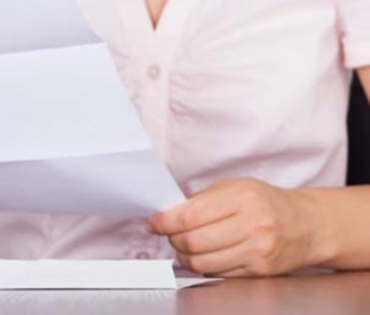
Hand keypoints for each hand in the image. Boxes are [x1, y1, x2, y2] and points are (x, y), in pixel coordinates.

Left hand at [148, 178, 331, 276]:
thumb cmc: (265, 202)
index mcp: (242, 197)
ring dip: (185, 256)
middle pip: (193, 241)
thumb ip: (201, 200)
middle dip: (173, 239)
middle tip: (169, 234)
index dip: (165, 221)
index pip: (190, 215)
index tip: (154, 222)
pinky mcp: (260, 271)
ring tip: (185, 245)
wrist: (307, 224)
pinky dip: (204, 266)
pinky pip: (218, 274)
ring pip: (203, 263)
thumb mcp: (234, 188)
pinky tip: (205, 255)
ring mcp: (258, 250)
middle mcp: (252, 224)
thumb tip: (166, 213)